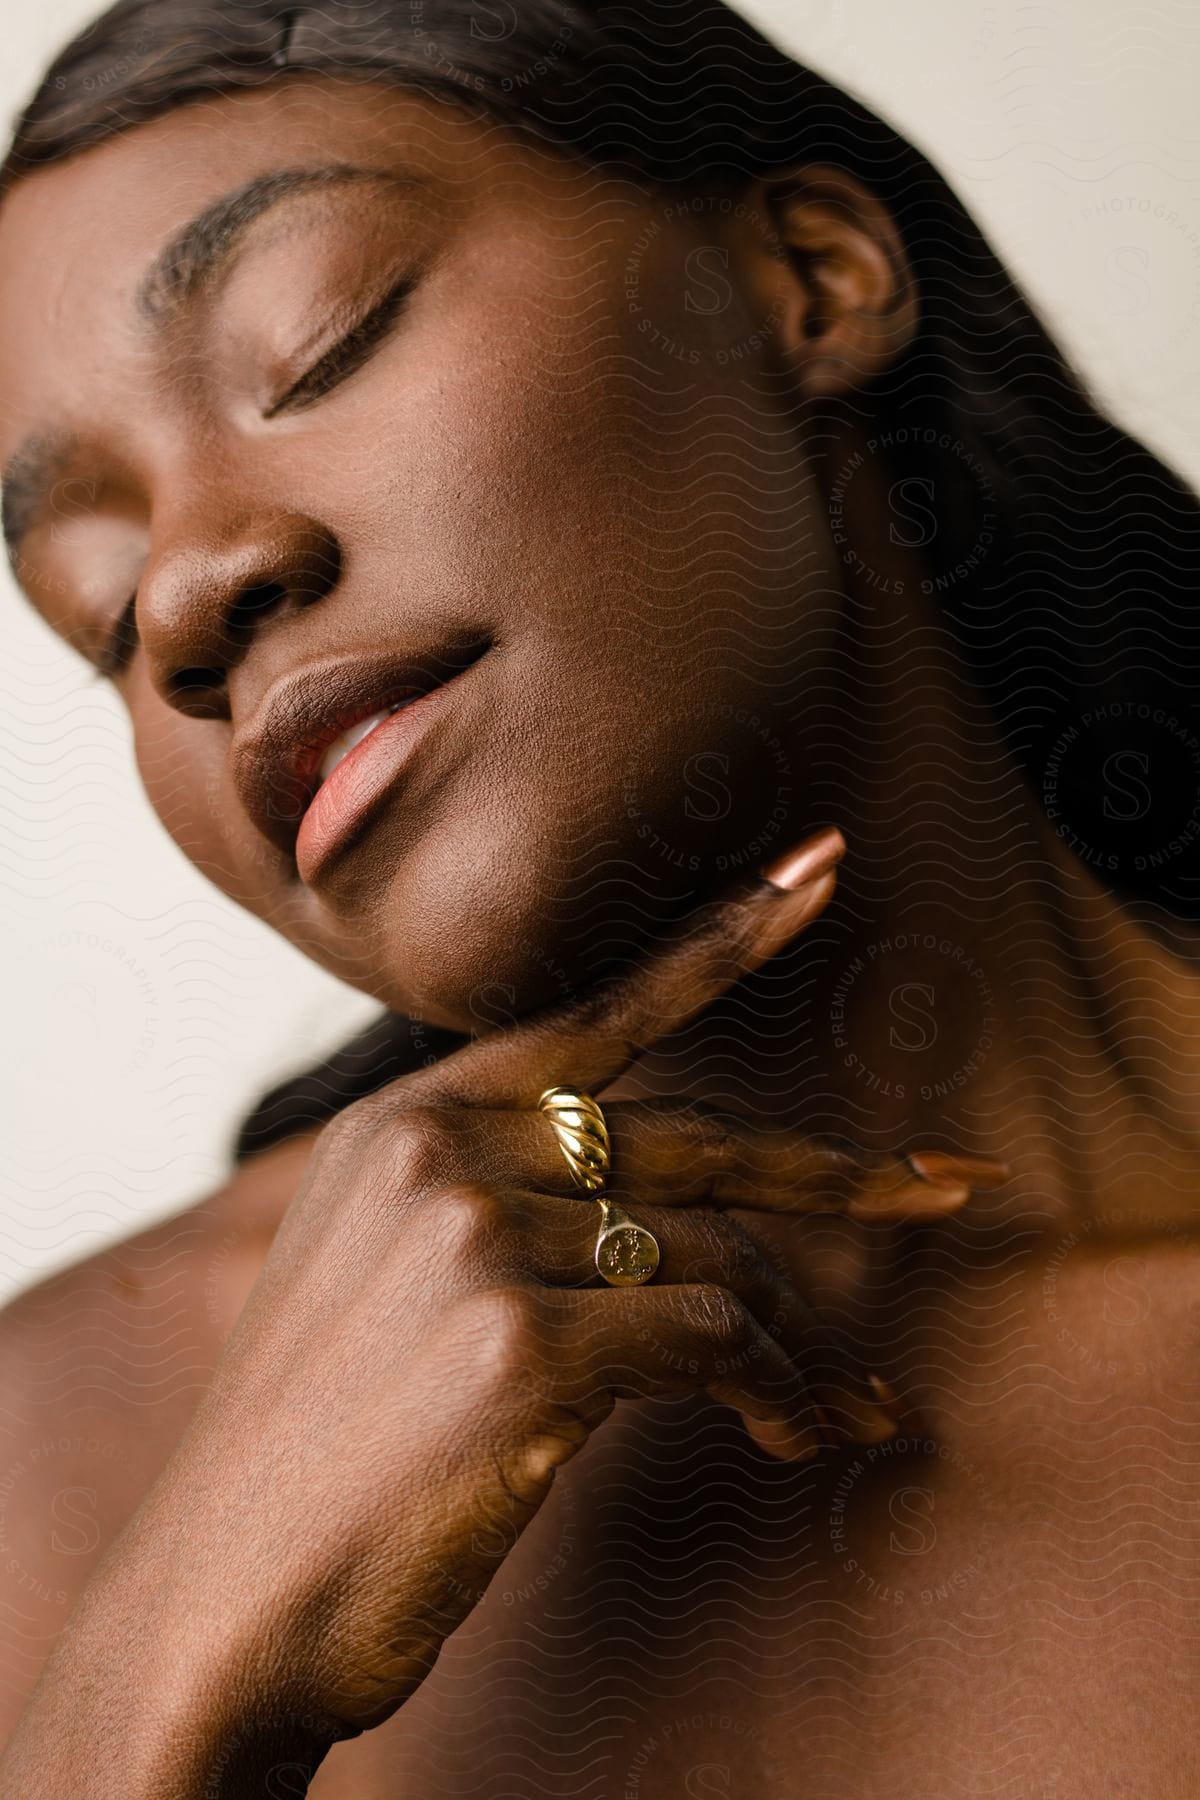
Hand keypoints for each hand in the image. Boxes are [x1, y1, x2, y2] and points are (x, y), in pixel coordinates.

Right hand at [0, 828, 1006, 1793]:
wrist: (219, 1605)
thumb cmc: (323, 1459)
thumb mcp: (384, 1291)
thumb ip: (501, 1216)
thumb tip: (676, 1230)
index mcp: (398, 1125)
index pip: (586, 1014)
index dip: (716, 942)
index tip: (814, 874)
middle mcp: (434, 1155)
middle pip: (687, 1141)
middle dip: (831, 1175)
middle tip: (946, 1188)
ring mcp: (472, 1240)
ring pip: (716, 1258)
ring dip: (800, 1345)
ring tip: (841, 1411)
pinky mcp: (518, 1343)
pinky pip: (715, 1342)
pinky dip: (779, 1391)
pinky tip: (790, 1437)